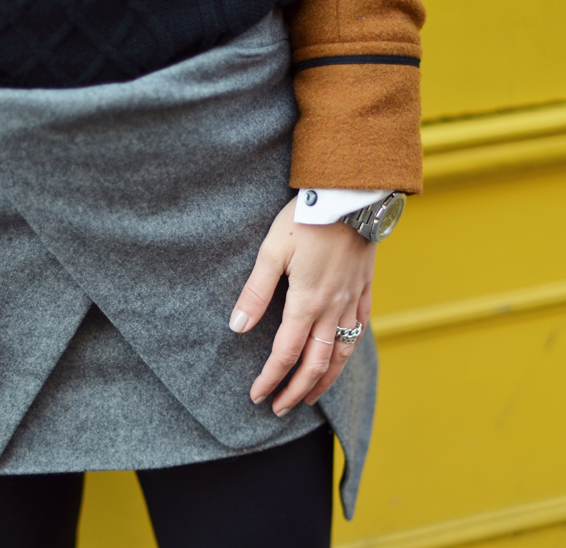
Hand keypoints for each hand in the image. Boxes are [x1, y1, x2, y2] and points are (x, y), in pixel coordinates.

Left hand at [229, 196, 374, 414]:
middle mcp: (333, 308)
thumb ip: (256, 291)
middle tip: (280, 409)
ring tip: (310, 396)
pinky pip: (360, 327)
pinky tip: (341, 354)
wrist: (353, 194)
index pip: (286, 353)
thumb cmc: (308, 218)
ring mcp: (353, 300)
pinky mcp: (366, 288)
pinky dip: (349, 349)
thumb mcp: (272, 250)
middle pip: (317, 363)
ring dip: (325, 379)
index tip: (256, 396)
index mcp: (307, 302)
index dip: (270, 378)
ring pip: (342, 352)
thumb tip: (238, 326)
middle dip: (296, 390)